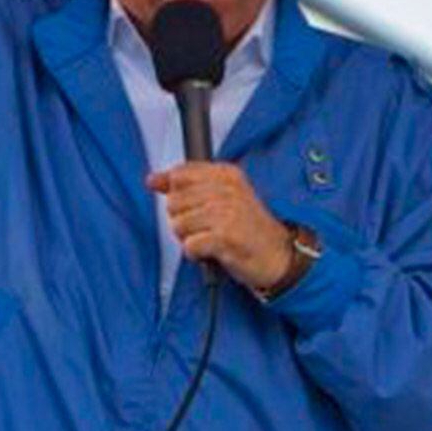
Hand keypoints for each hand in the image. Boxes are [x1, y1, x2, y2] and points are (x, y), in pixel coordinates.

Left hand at [146, 162, 291, 289]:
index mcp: (227, 175)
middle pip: (174, 202)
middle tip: (206, 227)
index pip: (179, 175)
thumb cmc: (248, 227)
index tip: (190, 207)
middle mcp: (227, 190)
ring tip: (211, 239)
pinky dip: (196, 254)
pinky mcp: (226, 237)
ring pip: (178, 225)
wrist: (280, 256)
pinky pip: (189, 246)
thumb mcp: (221, 197)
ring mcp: (227, 213)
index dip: (176, 194)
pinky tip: (212, 252)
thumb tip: (152, 179)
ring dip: (190, 238)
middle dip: (183, 220)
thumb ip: (184, 185)